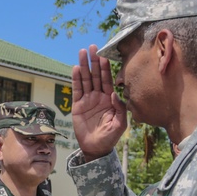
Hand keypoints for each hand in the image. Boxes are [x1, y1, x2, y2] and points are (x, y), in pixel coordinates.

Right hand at [71, 45, 127, 159]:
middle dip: (93, 61)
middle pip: (95, 75)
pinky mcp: (77, 106)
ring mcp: (87, 100)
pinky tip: (75, 69)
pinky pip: (76, 90)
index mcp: (109, 99)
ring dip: (84, 66)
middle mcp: (98, 96)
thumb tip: (114, 93)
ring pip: (85, 80)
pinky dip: (76, 80)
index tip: (104, 55)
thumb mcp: (120, 124)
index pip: (107, 79)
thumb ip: (120, 108)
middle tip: (92, 47)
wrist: (96, 148)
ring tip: (81, 53)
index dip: (105, 67)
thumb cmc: (110, 137)